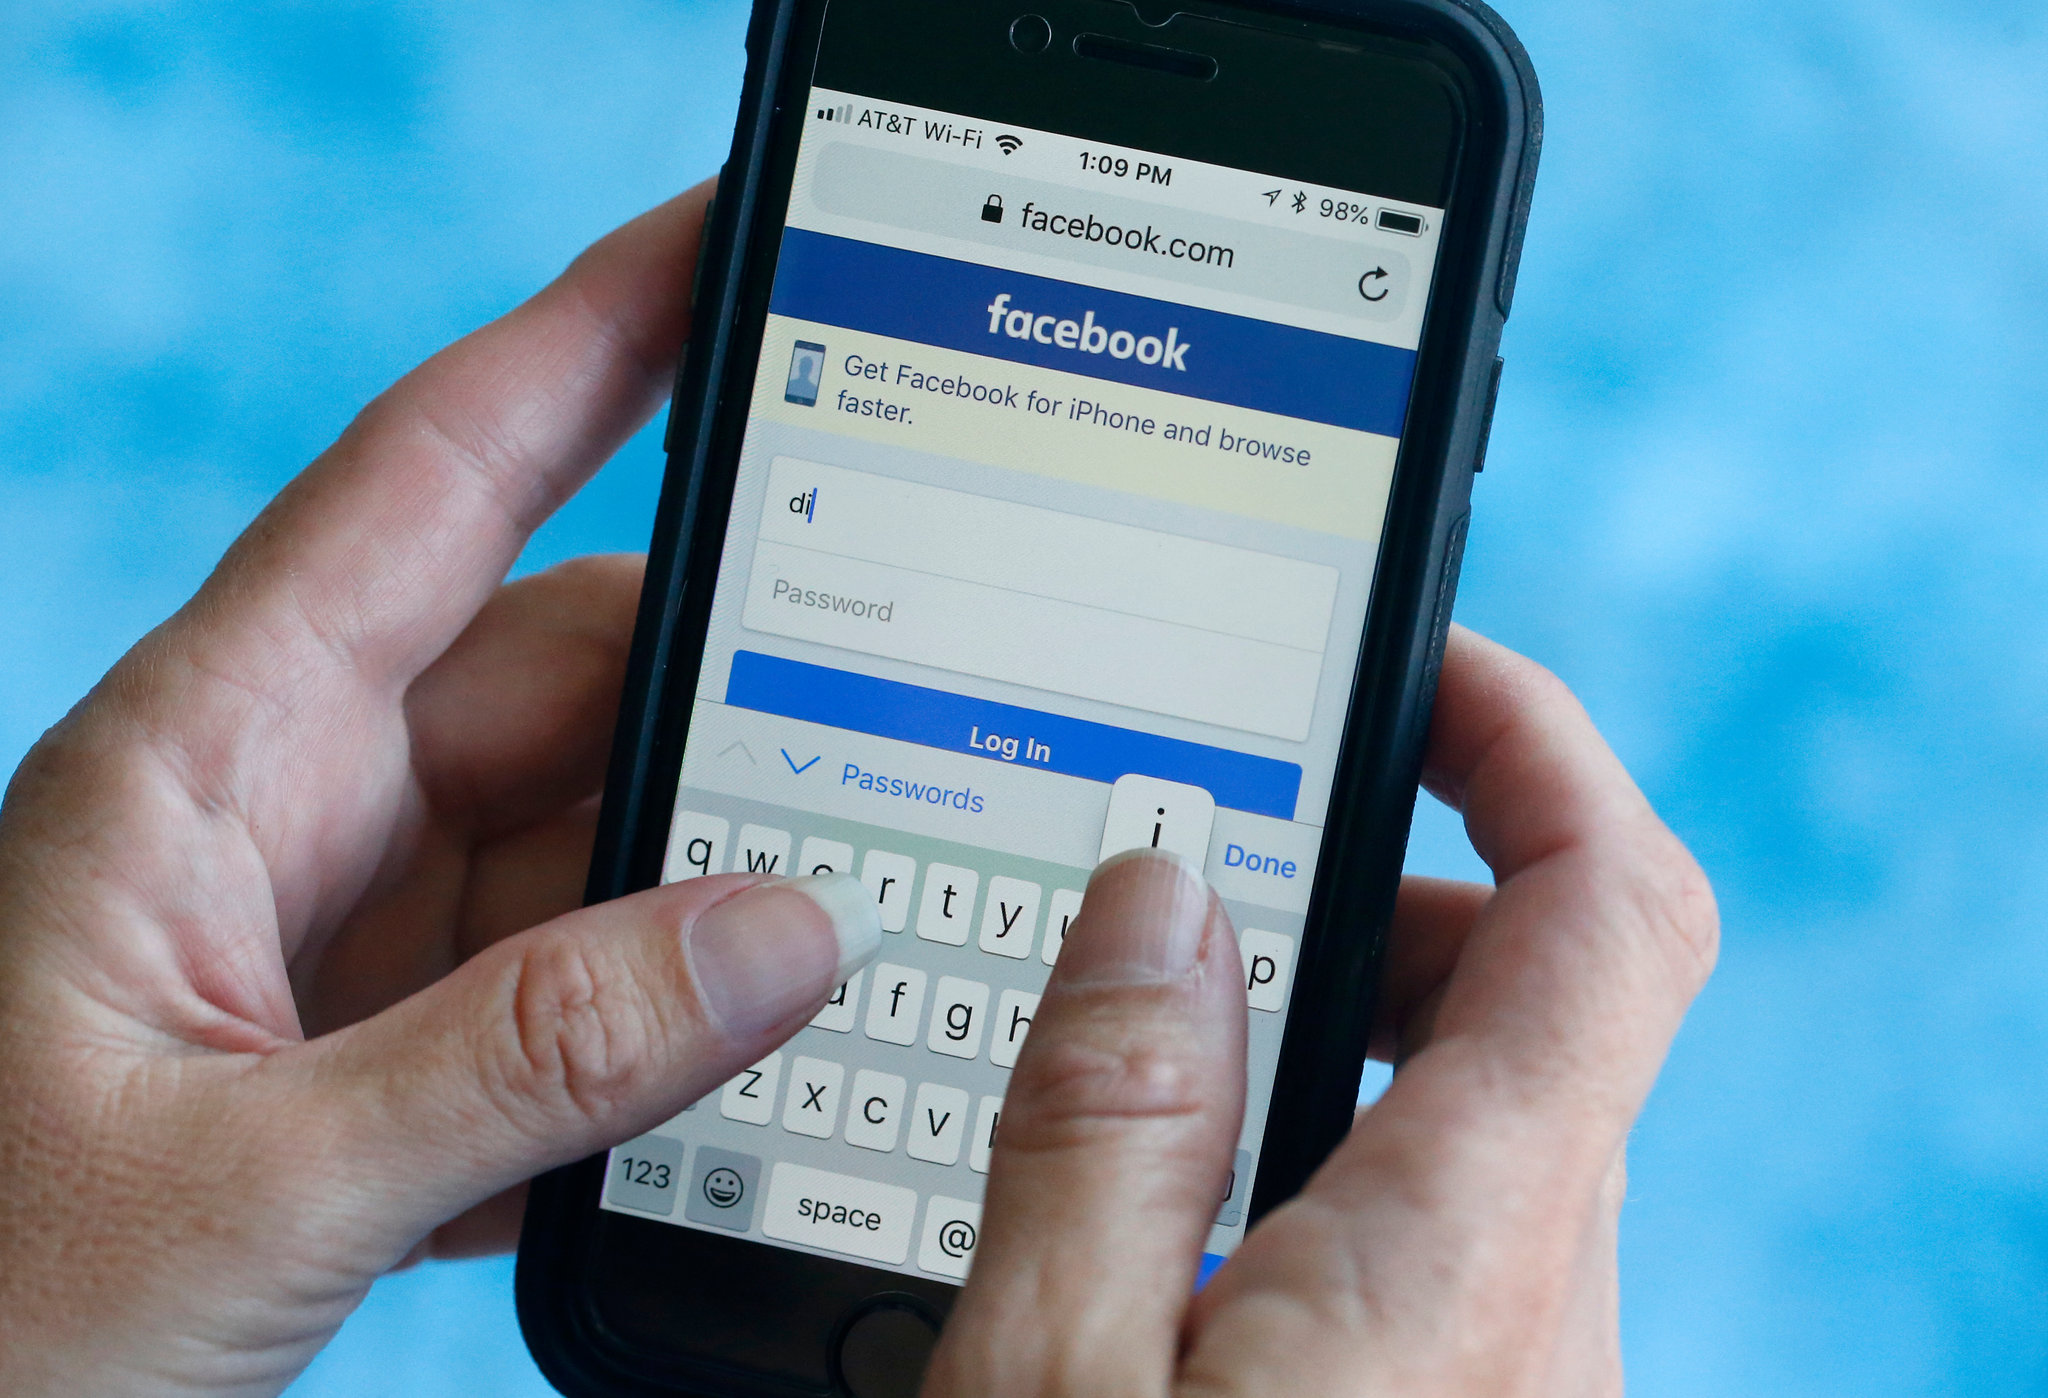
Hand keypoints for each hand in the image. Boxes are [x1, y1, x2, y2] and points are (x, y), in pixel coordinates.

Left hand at [0, 182, 881, 1396]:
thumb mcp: (237, 1187)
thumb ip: (521, 1064)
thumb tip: (782, 943)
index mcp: (205, 763)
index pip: (428, 485)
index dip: (583, 341)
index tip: (722, 246)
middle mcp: (284, 816)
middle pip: (559, 676)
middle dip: (726, 694)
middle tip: (908, 706)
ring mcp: (343, 936)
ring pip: (586, 840)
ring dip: (706, 896)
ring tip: (839, 940)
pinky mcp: (385, 1051)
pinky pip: (574, 984)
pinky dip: (665, 1027)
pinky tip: (736, 1077)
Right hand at [928, 626, 1717, 1397]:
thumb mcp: (1052, 1376)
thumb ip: (1105, 1128)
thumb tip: (1156, 901)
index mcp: (1460, 1253)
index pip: (1605, 911)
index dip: (1535, 741)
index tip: (1428, 666)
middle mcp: (1537, 1305)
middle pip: (1535, 1002)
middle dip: (1382, 895)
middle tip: (1203, 882)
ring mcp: (1515, 1365)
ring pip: (1485, 1123)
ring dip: (1346, 1033)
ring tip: (1160, 1045)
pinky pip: (1447, 1228)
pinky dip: (1339, 1145)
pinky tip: (1187, 1197)